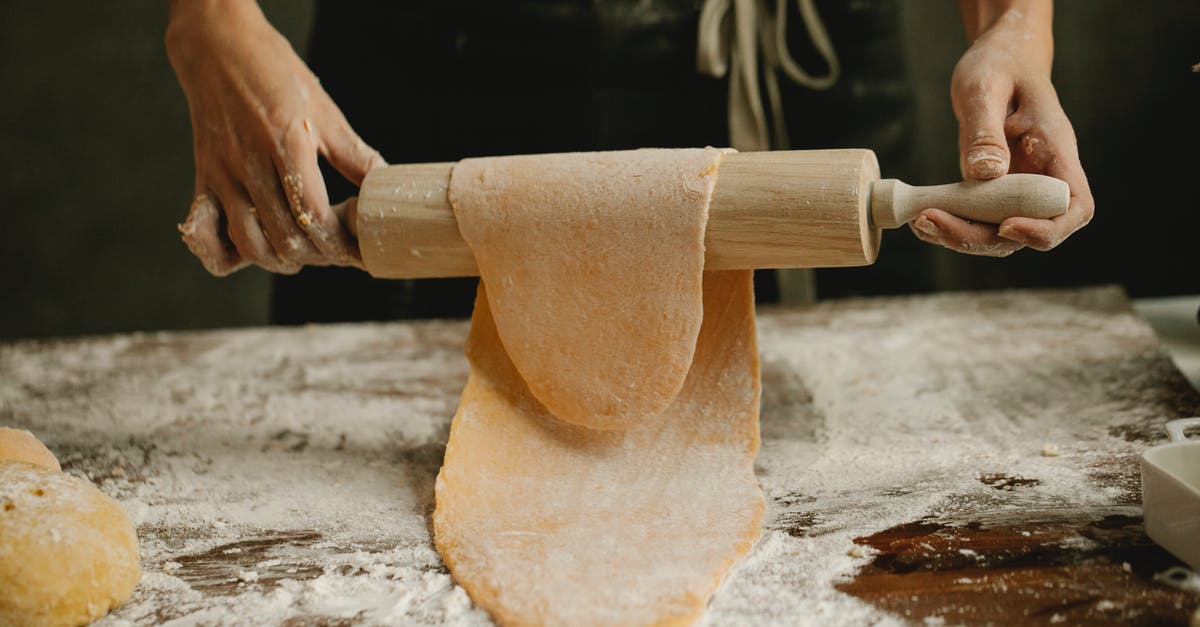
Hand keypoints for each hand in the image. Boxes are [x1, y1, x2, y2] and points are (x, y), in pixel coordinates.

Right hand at [166, 0, 384, 274]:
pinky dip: (222, 256)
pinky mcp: (203, 178)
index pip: (313, 214)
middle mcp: (249, 163)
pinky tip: (246, 257)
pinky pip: (204, 232)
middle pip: (284, 237)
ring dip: (279, 261)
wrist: (218, 47)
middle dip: (317, 256)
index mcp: (286, 144)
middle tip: (336, 253)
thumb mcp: (324, 110)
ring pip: (249, 242)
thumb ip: (355, 154)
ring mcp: (222, 174)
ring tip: (302, 256)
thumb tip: (386, 186)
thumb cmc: (276, 74)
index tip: (358, 251)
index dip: (338, 243)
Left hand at [911, 3, 1093, 256]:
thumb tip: (985, 175)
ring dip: (959, 236)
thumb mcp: (985, 88)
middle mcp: (1041, 176)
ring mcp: (1016, 186)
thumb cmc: (999, 65)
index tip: (1006, 225)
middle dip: (980, 238)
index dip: (1046, 229)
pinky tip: (921, 216)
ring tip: (920, 221)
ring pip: (998, 233)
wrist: (998, 60)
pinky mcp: (991, 188)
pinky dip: (950, 224)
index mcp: (1056, 151)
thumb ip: (986, 131)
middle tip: (930, 220)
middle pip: (1028, 232)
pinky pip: (977, 219)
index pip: (1074, 207)